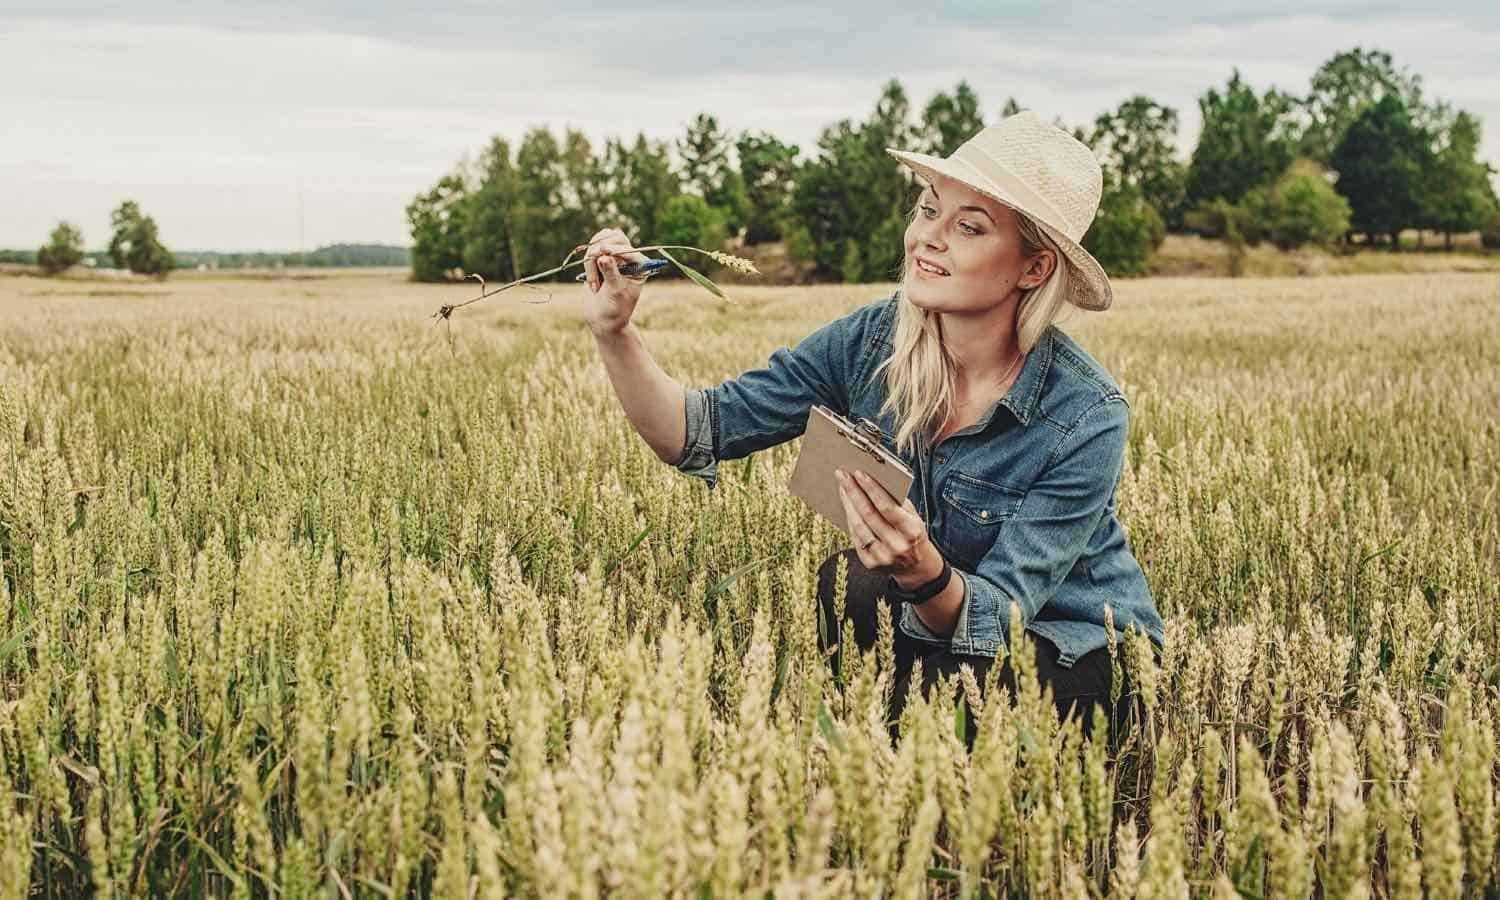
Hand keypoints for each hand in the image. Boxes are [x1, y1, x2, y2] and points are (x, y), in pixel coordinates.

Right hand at [582, 227, 648, 335]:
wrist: (602, 319)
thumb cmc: (615, 309)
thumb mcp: (615, 291)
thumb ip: (611, 272)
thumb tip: (604, 256)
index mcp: (640, 266)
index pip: (629, 249)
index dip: (616, 248)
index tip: (603, 250)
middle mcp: (629, 258)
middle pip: (615, 238)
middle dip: (601, 249)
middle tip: (593, 260)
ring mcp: (614, 256)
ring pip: (600, 242)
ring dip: (592, 260)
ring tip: (595, 285)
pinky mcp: (600, 258)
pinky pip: (591, 249)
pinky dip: (587, 262)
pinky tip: (592, 282)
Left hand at [835, 467, 941, 583]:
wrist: (915, 566)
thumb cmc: (912, 534)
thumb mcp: (914, 517)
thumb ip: (898, 502)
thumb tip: (874, 480)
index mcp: (911, 531)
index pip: (887, 507)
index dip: (871, 489)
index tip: (859, 473)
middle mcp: (897, 545)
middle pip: (869, 514)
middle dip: (853, 492)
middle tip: (842, 475)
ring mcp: (883, 556)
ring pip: (859, 526)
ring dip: (847, 505)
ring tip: (842, 488)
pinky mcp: (871, 563)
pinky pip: (855, 538)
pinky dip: (850, 520)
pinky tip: (846, 507)